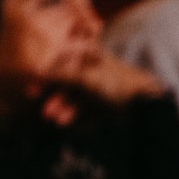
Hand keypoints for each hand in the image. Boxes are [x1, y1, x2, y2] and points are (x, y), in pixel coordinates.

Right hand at [37, 48, 163, 125]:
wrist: (147, 106)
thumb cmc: (117, 85)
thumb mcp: (84, 78)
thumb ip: (59, 75)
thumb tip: (34, 72)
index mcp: (90, 54)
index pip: (61, 62)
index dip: (45, 75)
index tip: (31, 89)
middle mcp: (95, 68)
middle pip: (68, 82)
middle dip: (55, 97)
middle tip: (43, 111)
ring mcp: (102, 87)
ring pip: (77, 97)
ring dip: (64, 108)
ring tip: (55, 120)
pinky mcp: (107, 105)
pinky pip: (87, 109)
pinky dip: (76, 115)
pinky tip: (67, 124)